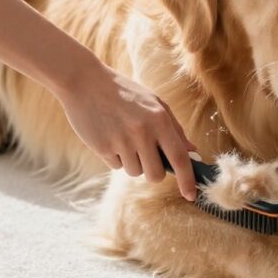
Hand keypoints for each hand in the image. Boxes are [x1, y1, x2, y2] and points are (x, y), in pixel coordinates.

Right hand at [58, 59, 196, 200]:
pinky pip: (115, 166)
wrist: (85, 82)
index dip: (188, 180)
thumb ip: (174, 128)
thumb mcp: (154, 102)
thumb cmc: (124, 92)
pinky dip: (115, 157)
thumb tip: (191, 151)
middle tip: (146, 155)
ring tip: (123, 137)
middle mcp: (142, 132)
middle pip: (155, 174)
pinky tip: (109, 135)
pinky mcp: (102, 147)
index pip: (179, 157)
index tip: (191, 195)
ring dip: (132, 162)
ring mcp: (120, 141)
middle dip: (153, 172)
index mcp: (159, 119)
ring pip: (134, 172)